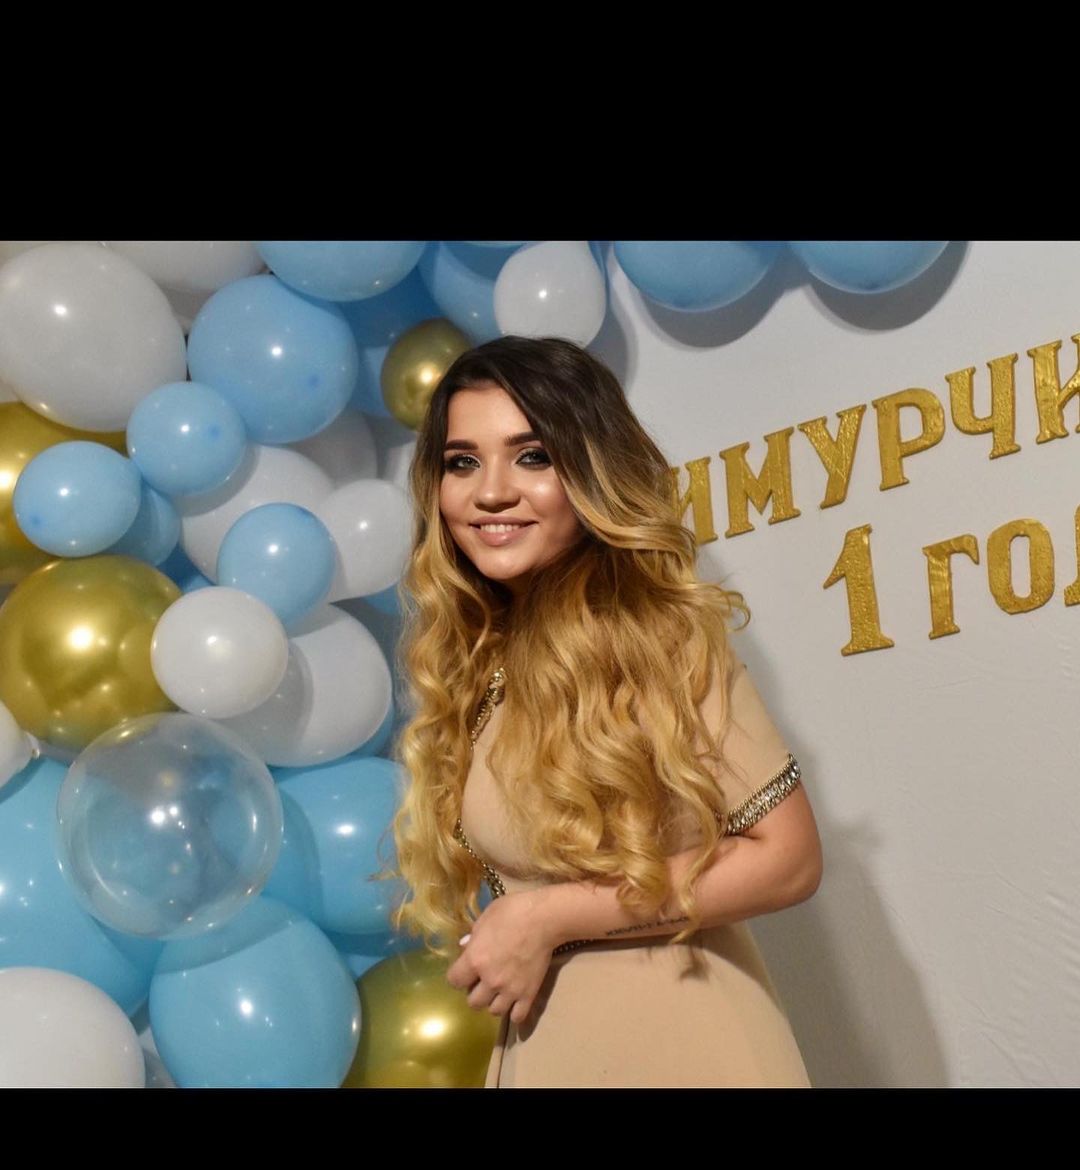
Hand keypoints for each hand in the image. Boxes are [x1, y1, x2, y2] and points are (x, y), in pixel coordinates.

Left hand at [446, 890, 560, 1024]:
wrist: (544, 919)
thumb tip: (464, 947)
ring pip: (494, 1011)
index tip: (465, 970)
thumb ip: (473, 935)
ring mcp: (510, 990)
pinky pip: (517, 1017)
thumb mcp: (486, 917)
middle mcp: (490, 980)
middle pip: (473, 1002)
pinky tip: (514, 1001)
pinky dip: (514, 1012)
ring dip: (494, 1002)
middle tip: (483, 980)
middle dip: (476, 992)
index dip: (458, 975)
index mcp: (475, 960)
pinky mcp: (529, 994)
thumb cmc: (513, 912)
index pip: (454, 981)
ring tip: (499, 990)